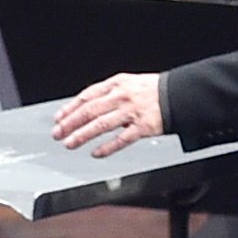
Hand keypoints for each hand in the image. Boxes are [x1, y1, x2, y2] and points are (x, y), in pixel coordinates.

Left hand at [52, 71, 167, 155]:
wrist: (179, 94)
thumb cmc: (153, 91)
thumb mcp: (128, 83)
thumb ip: (108, 94)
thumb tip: (86, 107)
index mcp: (116, 84)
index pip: (86, 96)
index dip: (70, 108)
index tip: (59, 118)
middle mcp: (121, 97)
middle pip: (89, 111)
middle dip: (70, 123)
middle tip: (58, 133)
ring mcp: (131, 112)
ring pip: (100, 125)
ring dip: (82, 135)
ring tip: (70, 143)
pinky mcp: (142, 127)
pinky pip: (121, 139)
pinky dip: (107, 147)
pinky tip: (96, 153)